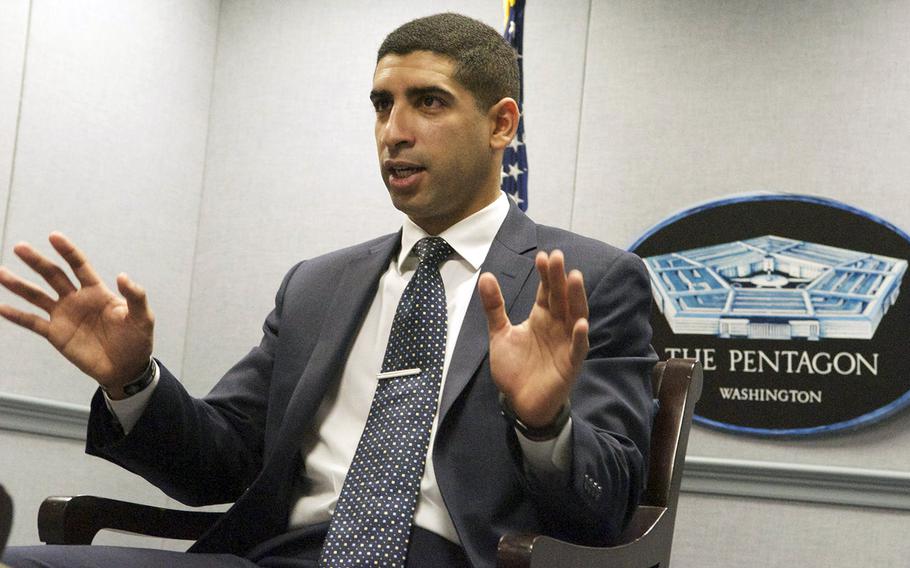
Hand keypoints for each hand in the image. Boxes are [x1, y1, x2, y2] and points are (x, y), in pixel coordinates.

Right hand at [0, 232, 153, 397]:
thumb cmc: (137, 340)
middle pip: (53, 275)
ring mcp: (64, 316)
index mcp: (97, 291)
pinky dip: (16, 315)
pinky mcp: (56, 334)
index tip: (54, 236)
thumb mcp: (143, 317)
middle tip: (19, 247)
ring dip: (19, 285)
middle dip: (37, 261)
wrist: (127, 368)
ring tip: (1, 273)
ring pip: (37, 296)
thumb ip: (135, 296)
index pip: (79, 266)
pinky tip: (1, 307)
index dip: (68, 251)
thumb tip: (122, 276)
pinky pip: (33, 322)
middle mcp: (77, 299)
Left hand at [479, 250, 588, 427]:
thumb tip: (485, 275)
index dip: (546, 275)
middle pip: (561, 298)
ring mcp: (566, 343)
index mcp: (541, 318)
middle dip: (560, 278)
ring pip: (575, 316)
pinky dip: (580, 337)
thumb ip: (494, 307)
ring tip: (575, 278)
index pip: (547, 291)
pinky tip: (580, 323)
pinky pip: (578, 348)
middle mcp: (557, 326)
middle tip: (557, 257)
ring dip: (576, 298)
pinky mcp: (570, 364)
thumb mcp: (499, 334)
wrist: (520, 402)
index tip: (542, 256)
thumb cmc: (514, 368)